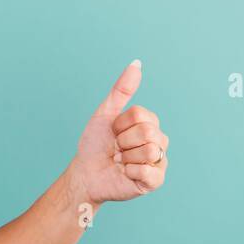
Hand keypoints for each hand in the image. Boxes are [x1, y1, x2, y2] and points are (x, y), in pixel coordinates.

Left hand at [71, 60, 168, 203]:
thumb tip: (137, 63)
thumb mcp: (105, 114)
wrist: (85, 173)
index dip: (119, 124)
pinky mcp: (155, 181)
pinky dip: (130, 172)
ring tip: (121, 161)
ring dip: (125, 157)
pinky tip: (125, 174)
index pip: (141, 115)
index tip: (113, 132)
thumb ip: (121, 90)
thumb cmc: (95, 144)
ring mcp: (159, 161)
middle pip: (147, 132)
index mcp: (149, 124)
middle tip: (116, 149)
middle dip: (123, 140)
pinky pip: (148, 171)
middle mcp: (159, 141)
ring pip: (149, 150)